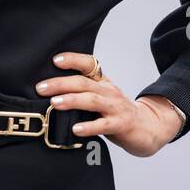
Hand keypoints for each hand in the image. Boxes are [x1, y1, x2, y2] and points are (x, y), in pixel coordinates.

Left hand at [36, 52, 182, 157]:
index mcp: (103, 82)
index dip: (72, 60)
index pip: (89, 64)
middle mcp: (109, 91)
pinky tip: (76, 129)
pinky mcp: (121, 125)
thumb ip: (82, 93)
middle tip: (41, 88)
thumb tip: (50, 92)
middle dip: (60, 84)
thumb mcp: (102, 97)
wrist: (148, 128)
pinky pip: (104, 125)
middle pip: (84, 83)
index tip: (55, 60)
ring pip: (92, 100)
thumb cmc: (118, 113)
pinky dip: (89, 127)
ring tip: (54, 103)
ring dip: (72, 100)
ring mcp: (116, 107)